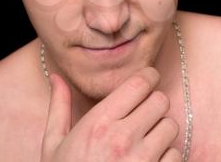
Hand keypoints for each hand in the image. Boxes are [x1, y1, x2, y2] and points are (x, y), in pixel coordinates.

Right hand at [41, 67, 181, 161]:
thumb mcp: (53, 143)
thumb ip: (59, 107)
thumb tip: (57, 77)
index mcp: (99, 123)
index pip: (140, 83)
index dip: (148, 76)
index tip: (147, 79)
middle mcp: (123, 139)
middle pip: (160, 100)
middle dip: (153, 102)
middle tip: (143, 111)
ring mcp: (142, 161)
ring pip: (170, 126)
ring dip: (161, 129)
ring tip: (144, 138)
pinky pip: (176, 155)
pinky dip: (167, 155)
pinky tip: (149, 160)